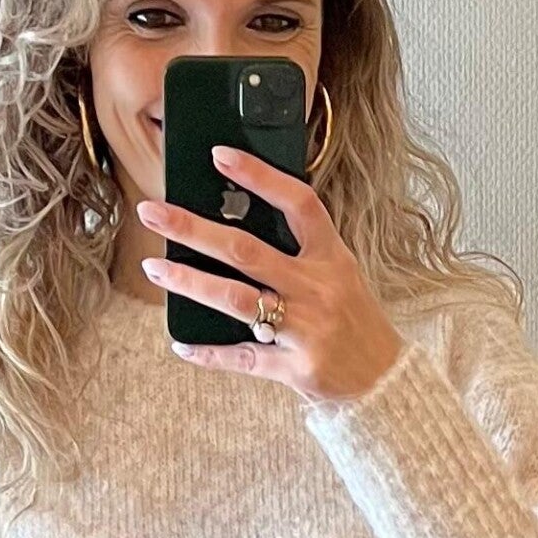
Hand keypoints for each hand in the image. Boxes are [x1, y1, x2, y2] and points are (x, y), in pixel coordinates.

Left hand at [137, 149, 405, 400]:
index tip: (220, 156)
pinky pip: (243, 358)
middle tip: (153, 212)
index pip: (298, 204)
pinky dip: (209, 353)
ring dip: (190, 282)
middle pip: (247, 251)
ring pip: (236, 300)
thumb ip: (298, 251)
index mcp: (331, 257)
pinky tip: (182, 344)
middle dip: (193, 229)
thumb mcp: (338, 274)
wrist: (383, 382)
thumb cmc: (353, 320)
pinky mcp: (296, 369)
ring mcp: (306, 330)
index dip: (260, 176)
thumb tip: (233, 222)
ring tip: (155, 267)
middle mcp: (318, 289)